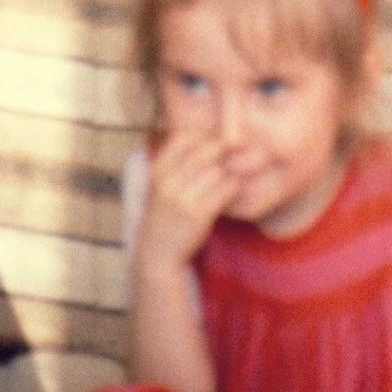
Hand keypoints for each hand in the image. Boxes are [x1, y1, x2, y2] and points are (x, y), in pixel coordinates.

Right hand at [134, 130, 236, 274]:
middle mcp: (168, 181)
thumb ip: (174, 165)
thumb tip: (203, 141)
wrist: (157, 253)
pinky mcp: (200, 214)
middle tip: (231, 157)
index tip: (210, 146)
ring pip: (218, 171)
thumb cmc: (162, 215)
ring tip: (230, 179)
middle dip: (222, 151)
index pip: (183, 138)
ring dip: (229, 174)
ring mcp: (183, 198)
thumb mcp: (158, 186)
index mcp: (157, 170)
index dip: (202, 139)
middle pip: (205, 152)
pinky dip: (233, 188)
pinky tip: (232, 193)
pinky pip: (225, 190)